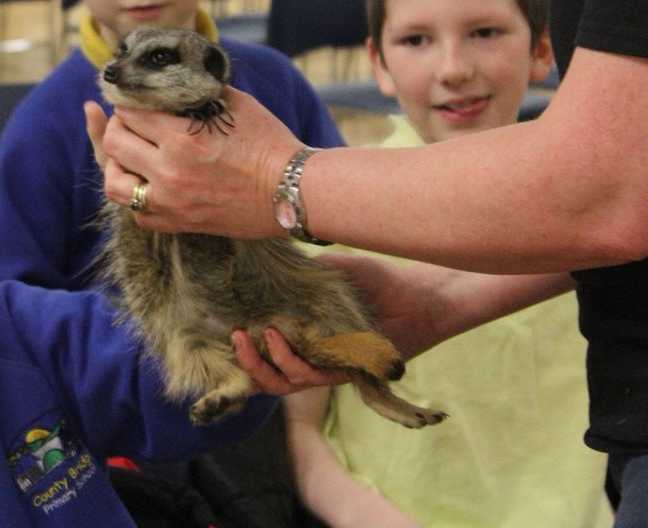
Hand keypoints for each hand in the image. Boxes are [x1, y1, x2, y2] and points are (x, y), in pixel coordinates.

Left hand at [86, 87, 304, 237]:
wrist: (292, 190)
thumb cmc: (268, 142)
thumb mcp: (234, 104)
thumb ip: (196, 91)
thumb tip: (170, 79)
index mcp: (182, 137)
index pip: (129, 112)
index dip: (128, 101)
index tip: (135, 99)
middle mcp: (169, 171)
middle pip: (113, 143)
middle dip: (118, 126)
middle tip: (130, 121)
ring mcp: (170, 202)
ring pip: (115, 183)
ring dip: (115, 164)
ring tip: (127, 154)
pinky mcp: (178, 223)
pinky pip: (137, 214)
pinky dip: (135, 197)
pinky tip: (144, 183)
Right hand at [234, 253, 466, 395]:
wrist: (418, 294)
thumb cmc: (378, 280)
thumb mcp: (331, 270)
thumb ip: (301, 274)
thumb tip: (265, 267)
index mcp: (304, 336)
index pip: (265, 352)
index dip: (244, 350)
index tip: (229, 329)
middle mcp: (313, 356)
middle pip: (270, 376)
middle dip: (249, 362)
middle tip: (237, 337)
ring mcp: (329, 368)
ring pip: (288, 381)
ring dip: (270, 362)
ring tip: (263, 334)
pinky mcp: (347, 373)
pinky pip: (316, 377)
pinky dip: (295, 362)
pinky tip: (284, 340)